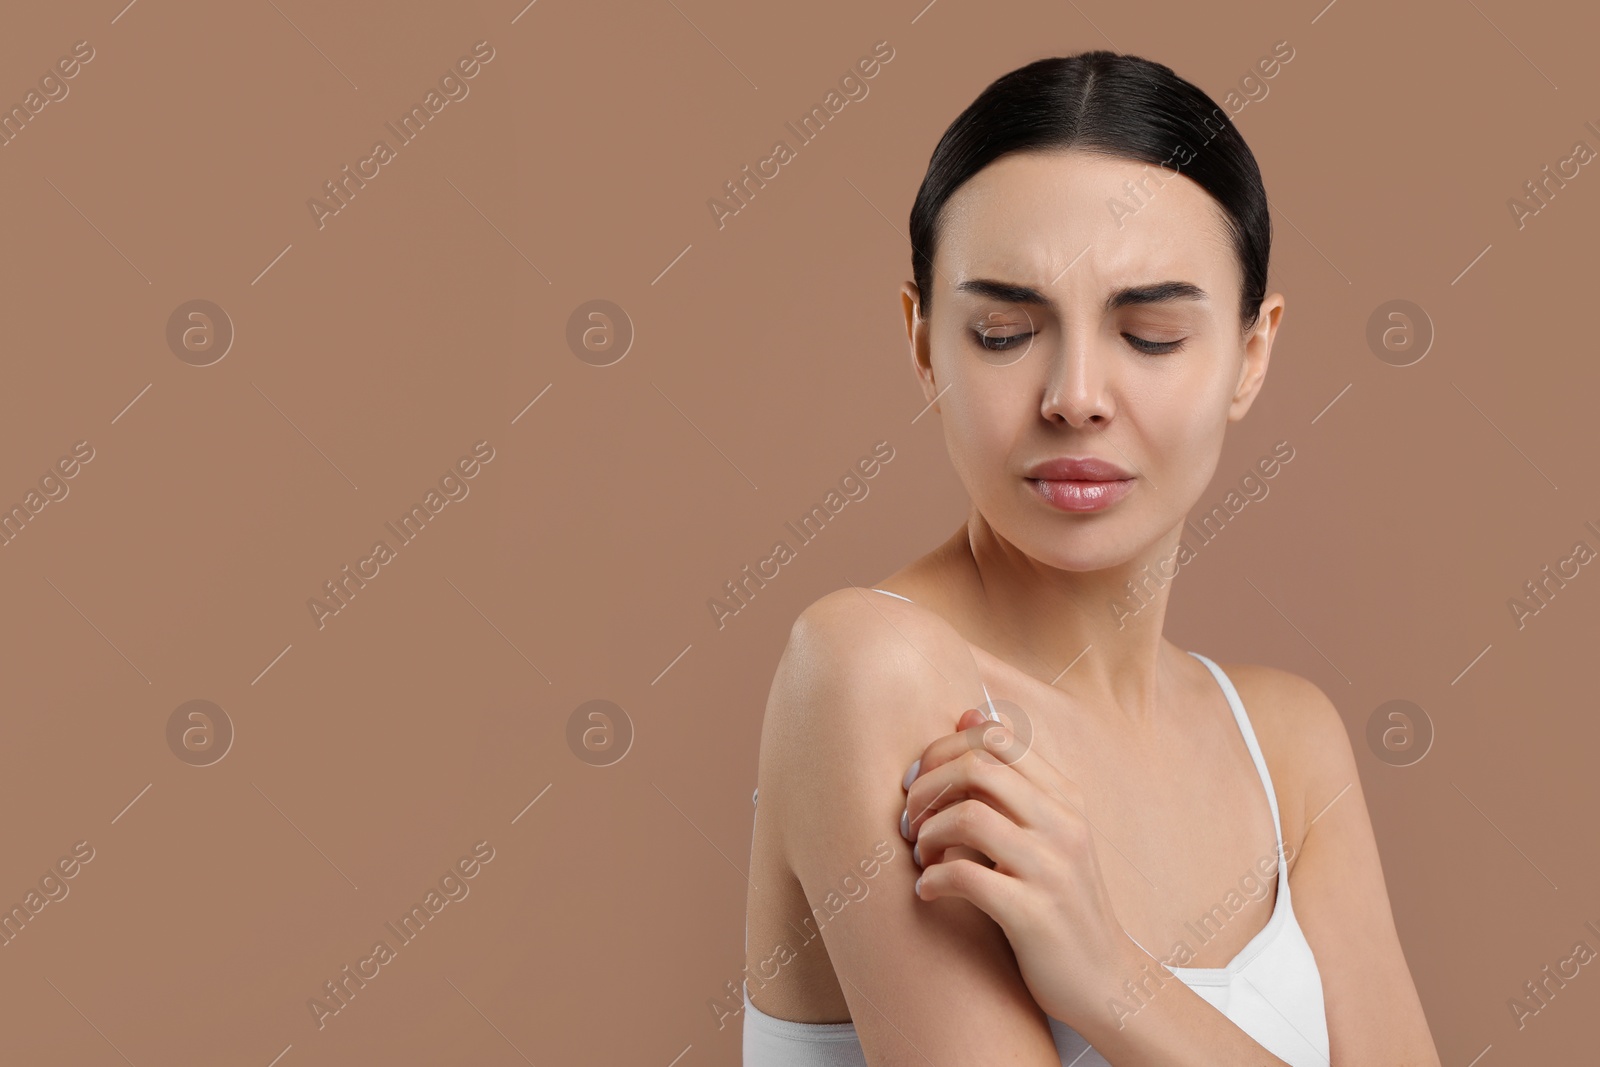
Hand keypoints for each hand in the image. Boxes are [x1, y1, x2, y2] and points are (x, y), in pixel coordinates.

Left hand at [899, 707, 1142, 1028]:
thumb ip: (1013, 776)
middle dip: (927, 787)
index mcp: (1065, 798)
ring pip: (968, 817)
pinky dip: (933, 880)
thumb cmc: (1062, 901)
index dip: (943, 749)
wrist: (1107, 981)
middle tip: (908, 819)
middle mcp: (1063, 825)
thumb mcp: (1049, 831)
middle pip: (977, 767)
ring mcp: (1051, 869)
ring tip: (920, 855)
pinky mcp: (1034, 914)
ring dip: (928, 834)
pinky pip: (966, 877)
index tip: (918, 780)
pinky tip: (927, 891)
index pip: (995, 737)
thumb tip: (969, 711)